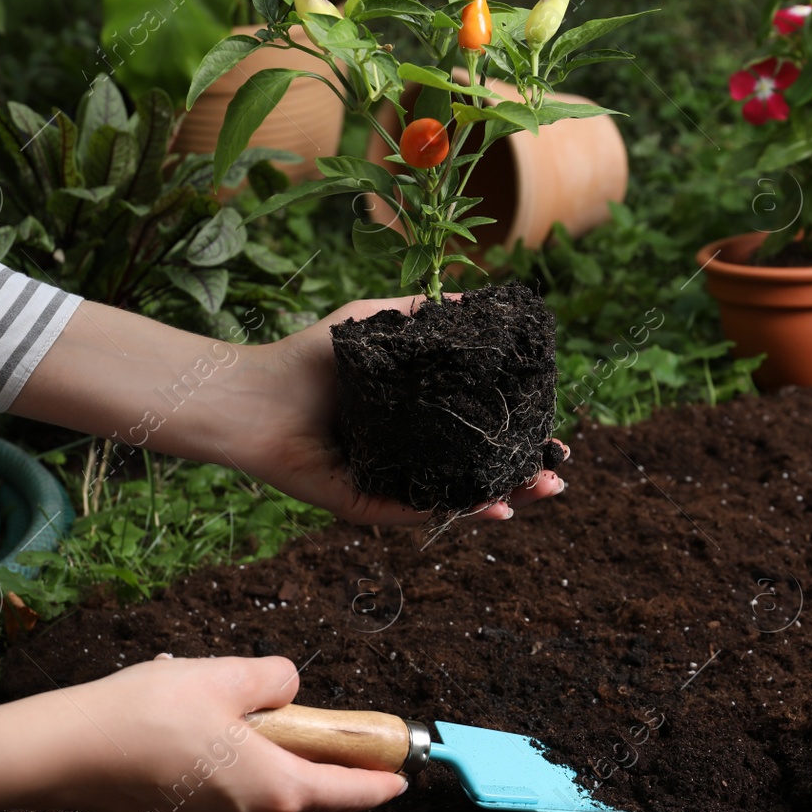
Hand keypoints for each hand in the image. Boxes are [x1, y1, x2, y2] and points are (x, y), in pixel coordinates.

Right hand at [50, 655, 405, 811]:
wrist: (66, 752)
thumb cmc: (146, 716)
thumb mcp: (228, 675)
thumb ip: (278, 678)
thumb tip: (288, 689)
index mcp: (278, 790)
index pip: (351, 792)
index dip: (382, 779)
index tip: (405, 774)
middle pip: (302, 780)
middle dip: (294, 739)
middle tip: (259, 701)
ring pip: (262, 782)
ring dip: (250, 745)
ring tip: (203, 708)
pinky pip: (228, 790)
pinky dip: (222, 760)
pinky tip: (182, 727)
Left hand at [230, 296, 569, 524]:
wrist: (253, 392)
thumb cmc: (309, 355)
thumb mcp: (379, 322)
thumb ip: (428, 314)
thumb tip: (484, 301)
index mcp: (416, 421)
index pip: (477, 433)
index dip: (518, 436)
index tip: (555, 434)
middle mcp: (409, 457)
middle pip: (478, 472)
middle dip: (524, 475)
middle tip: (559, 473)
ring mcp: (390, 484)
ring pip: (457, 498)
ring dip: (504, 497)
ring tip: (541, 490)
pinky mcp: (366, 505)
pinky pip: (420, 510)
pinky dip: (458, 509)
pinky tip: (491, 503)